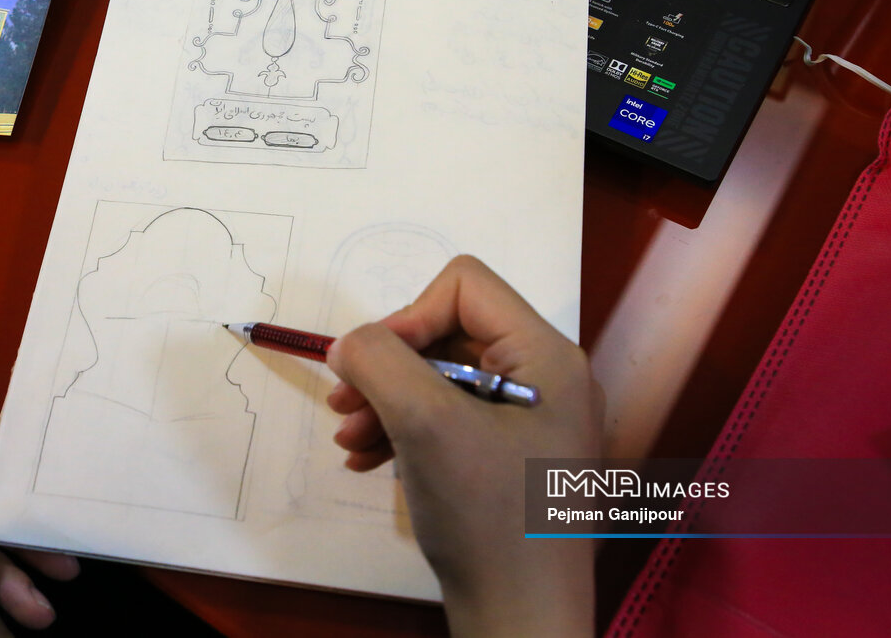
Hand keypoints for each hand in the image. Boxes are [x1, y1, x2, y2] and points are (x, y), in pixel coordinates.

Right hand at [325, 256, 602, 637]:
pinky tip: (371, 462)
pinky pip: (449, 417)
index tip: (372, 365)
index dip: (409, 314)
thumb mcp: (427, 424)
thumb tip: (351, 341)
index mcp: (547, 356)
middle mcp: (546, 379)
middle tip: (343, 405)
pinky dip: (405, 430)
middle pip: (449, 332)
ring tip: (350, 440)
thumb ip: (381, 362)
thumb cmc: (487, 518)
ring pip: (441, 377)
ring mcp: (531, 420)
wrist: (521, 619)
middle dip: (390, 366)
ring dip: (387, 400)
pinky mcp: (511, 456)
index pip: (466, 286)